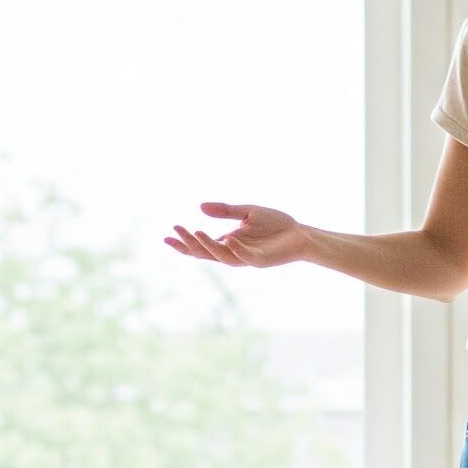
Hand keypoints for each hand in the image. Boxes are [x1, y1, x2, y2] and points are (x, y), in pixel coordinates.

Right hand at [165, 203, 309, 268]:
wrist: (300, 234)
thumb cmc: (275, 225)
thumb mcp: (247, 212)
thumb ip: (225, 211)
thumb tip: (200, 206)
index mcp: (228, 243)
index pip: (201, 246)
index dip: (184, 242)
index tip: (167, 235)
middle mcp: (234, 253)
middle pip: (206, 253)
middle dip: (190, 244)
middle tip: (175, 232)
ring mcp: (246, 258)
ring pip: (222, 256)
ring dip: (208, 246)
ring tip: (196, 232)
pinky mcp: (261, 261)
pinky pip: (245, 257)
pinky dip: (236, 250)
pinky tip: (227, 239)